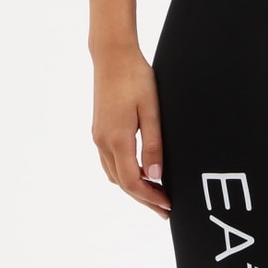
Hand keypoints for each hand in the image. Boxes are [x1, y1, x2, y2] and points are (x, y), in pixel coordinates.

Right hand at [90, 44, 171, 219]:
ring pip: (115, 176)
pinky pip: (111, 164)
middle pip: (123, 184)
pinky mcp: (100, 132)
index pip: (133, 182)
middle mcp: (103, 142)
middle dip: (145, 200)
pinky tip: (140, 177)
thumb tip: (156, 177)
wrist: (112, 55)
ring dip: (135, 190)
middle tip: (166, 211)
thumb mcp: (152, 111)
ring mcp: (99, 138)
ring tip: (156, 198)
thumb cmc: (136, 78)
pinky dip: (126, 176)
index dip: (151, 198)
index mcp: (117, 139)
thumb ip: (154, 146)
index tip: (168, 205)